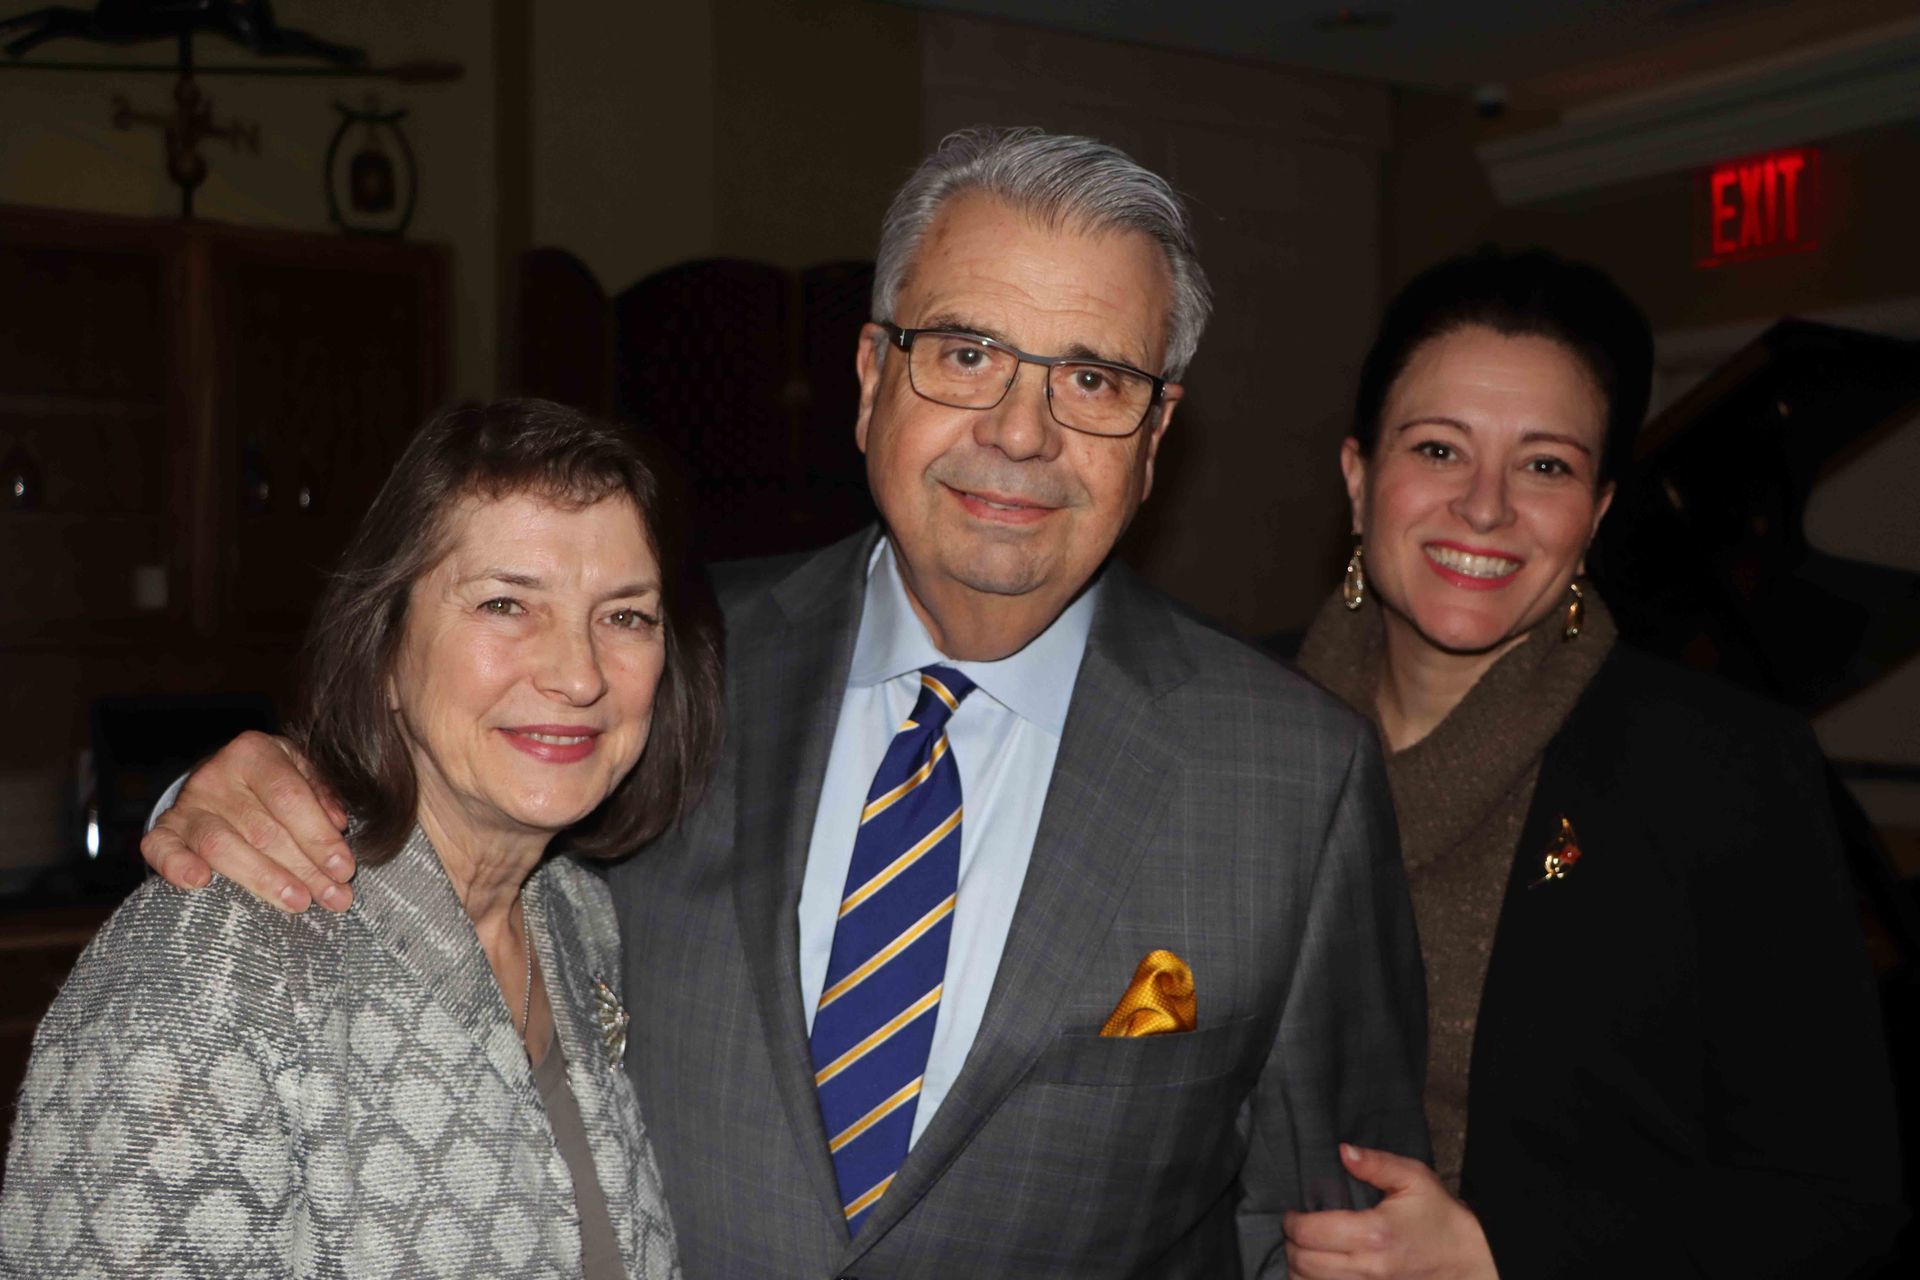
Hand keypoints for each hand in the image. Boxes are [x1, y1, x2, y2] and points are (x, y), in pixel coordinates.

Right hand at [140, 731, 354, 912]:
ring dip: (263, 878)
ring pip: (222, 846)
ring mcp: (187, 804)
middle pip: (263, 830)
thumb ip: (322, 794)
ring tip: (296, 902)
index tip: (344, 869)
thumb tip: (338, 825)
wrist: (218, 778)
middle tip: (333, 898)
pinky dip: (178, 865)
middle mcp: (216, 775)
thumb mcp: (301, 772)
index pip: (290, 798)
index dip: (319, 837)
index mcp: (254, 753)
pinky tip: (199, 883)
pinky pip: (162, 848)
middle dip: (304, 869)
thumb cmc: (271, 781)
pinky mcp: (165, 830)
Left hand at [1284, 1144, 1497, 1279]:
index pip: (1310, 1233)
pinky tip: (1318, 1271)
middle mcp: (1368, 1268)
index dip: (1292, 1222)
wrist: (1469, 1258)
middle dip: (1291, 1244)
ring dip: (1298, 1269)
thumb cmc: (1440, 1217)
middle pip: (1303, 1263)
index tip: (1293, 1213)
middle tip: (1295, 1230)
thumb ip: (1375, 1163)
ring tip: (1304, 1251)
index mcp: (1373, 1234)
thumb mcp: (1414, 1178)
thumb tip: (1342, 1151)